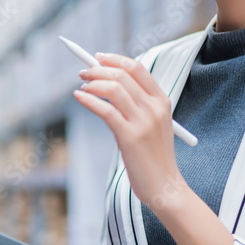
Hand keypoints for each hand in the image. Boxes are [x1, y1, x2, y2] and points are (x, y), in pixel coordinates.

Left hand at [73, 52, 188, 210]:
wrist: (164, 186)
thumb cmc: (154, 157)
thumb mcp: (153, 125)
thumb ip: (138, 105)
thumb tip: (110, 85)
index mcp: (162, 101)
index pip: (137, 68)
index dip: (115, 59)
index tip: (98, 57)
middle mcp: (154, 108)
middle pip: (122, 75)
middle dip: (98, 69)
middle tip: (83, 73)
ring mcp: (143, 122)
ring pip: (113, 89)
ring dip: (92, 83)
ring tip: (81, 87)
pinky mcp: (130, 137)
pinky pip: (105, 110)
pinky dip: (88, 100)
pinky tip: (79, 97)